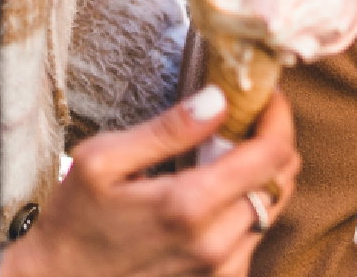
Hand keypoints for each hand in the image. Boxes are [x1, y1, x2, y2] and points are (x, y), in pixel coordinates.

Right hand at [1, 86, 301, 276]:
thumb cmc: (73, 221)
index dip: (278, 116)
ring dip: (262, 176)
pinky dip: (248, 207)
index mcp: (190, 206)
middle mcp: (216, 242)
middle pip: (283, 179)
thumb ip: (168, 129)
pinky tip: (216, 196)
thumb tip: (220, 98)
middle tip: (245, 121)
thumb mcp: (103, 161)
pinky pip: (255, 235)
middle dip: (273, 142)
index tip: (264, 96)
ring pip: (274, 207)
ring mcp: (220, 269)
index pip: (274, 153)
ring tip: (228, 156)